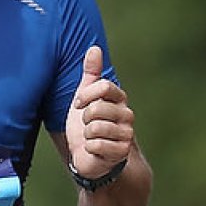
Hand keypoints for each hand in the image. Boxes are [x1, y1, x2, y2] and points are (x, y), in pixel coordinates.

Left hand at [65, 45, 134, 177]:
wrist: (89, 157)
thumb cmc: (85, 126)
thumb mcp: (85, 98)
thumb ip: (91, 75)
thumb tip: (94, 48)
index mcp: (119, 100)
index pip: (105, 86)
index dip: (86, 95)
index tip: (78, 104)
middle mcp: (127, 115)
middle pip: (97, 108)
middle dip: (84, 119)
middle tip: (86, 126)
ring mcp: (126, 134)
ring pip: (95, 127)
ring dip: (86, 135)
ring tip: (90, 138)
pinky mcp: (121, 151)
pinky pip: (96, 144)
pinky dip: (89, 148)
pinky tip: (94, 150)